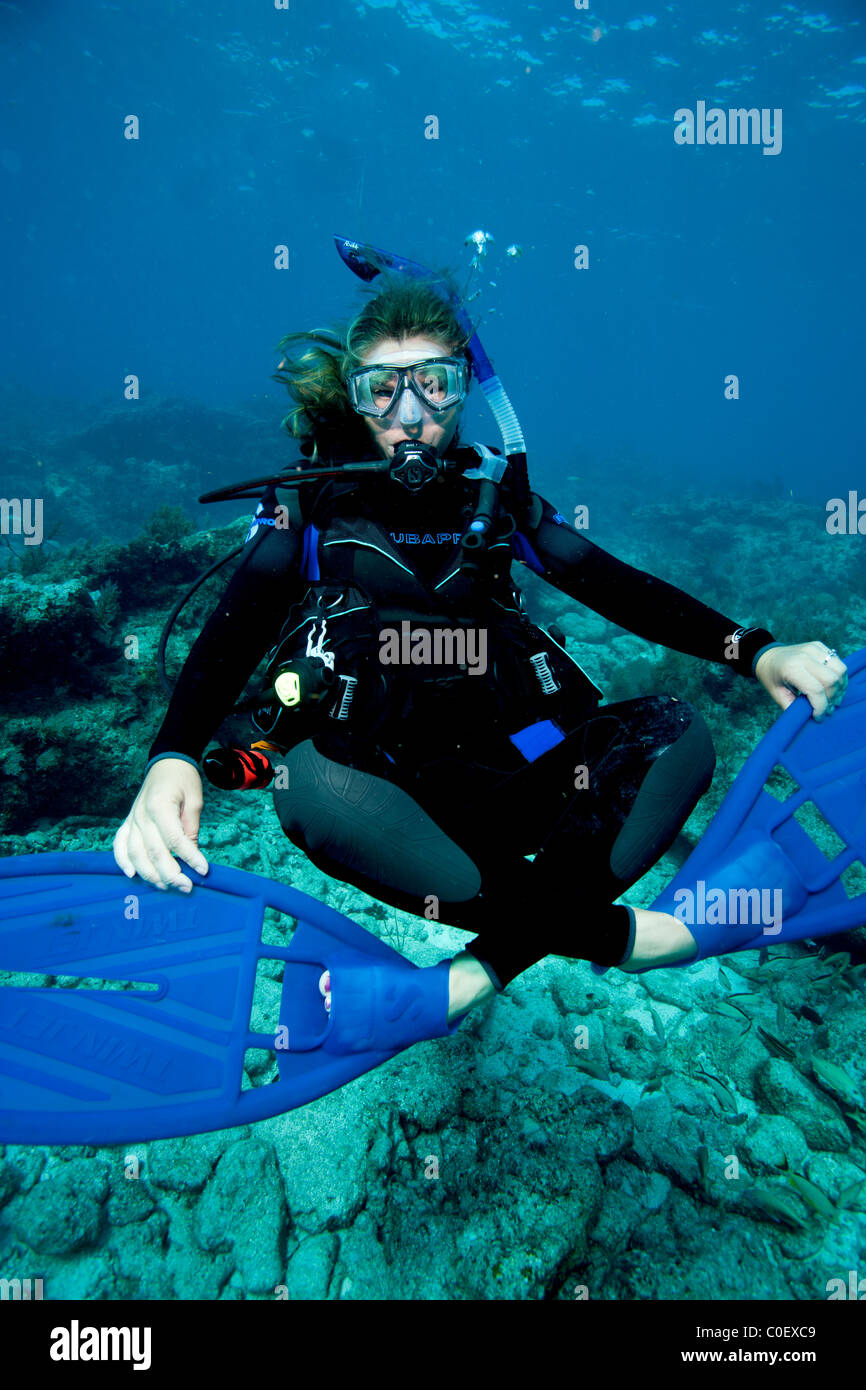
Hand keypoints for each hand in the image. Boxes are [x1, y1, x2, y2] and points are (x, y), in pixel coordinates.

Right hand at [113, 758, 208, 891]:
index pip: (175, 840)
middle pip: (154, 852)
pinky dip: (123, 861)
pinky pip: (120, 845)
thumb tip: (192, 856)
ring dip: (150, 874)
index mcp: (160, 806)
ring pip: (135, 854)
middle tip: (187, 887)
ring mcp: (132, 819)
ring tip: (166, 886)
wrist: (166, 763)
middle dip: (171, 874)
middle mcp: (141, 815)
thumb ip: (191, 828)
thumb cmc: (183, 780)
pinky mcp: (127, 823)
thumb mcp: (194, 800)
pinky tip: (132, 875)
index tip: (203, 871)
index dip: (190, 858)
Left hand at [755, 641, 847, 719]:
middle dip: (833, 698)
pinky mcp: (820, 646)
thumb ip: (793, 707)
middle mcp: (805, 656)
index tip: (818, 716)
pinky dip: (839, 677)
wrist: (768, 656)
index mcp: (791, 668)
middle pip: (832, 680)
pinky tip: (832, 687)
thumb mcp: (777, 695)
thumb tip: (809, 717)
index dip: (821, 706)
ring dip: (840, 687)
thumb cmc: (771, 677)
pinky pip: (838, 663)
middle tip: (828, 709)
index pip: (816, 689)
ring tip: (833, 699)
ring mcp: (814, 648)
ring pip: (840, 670)